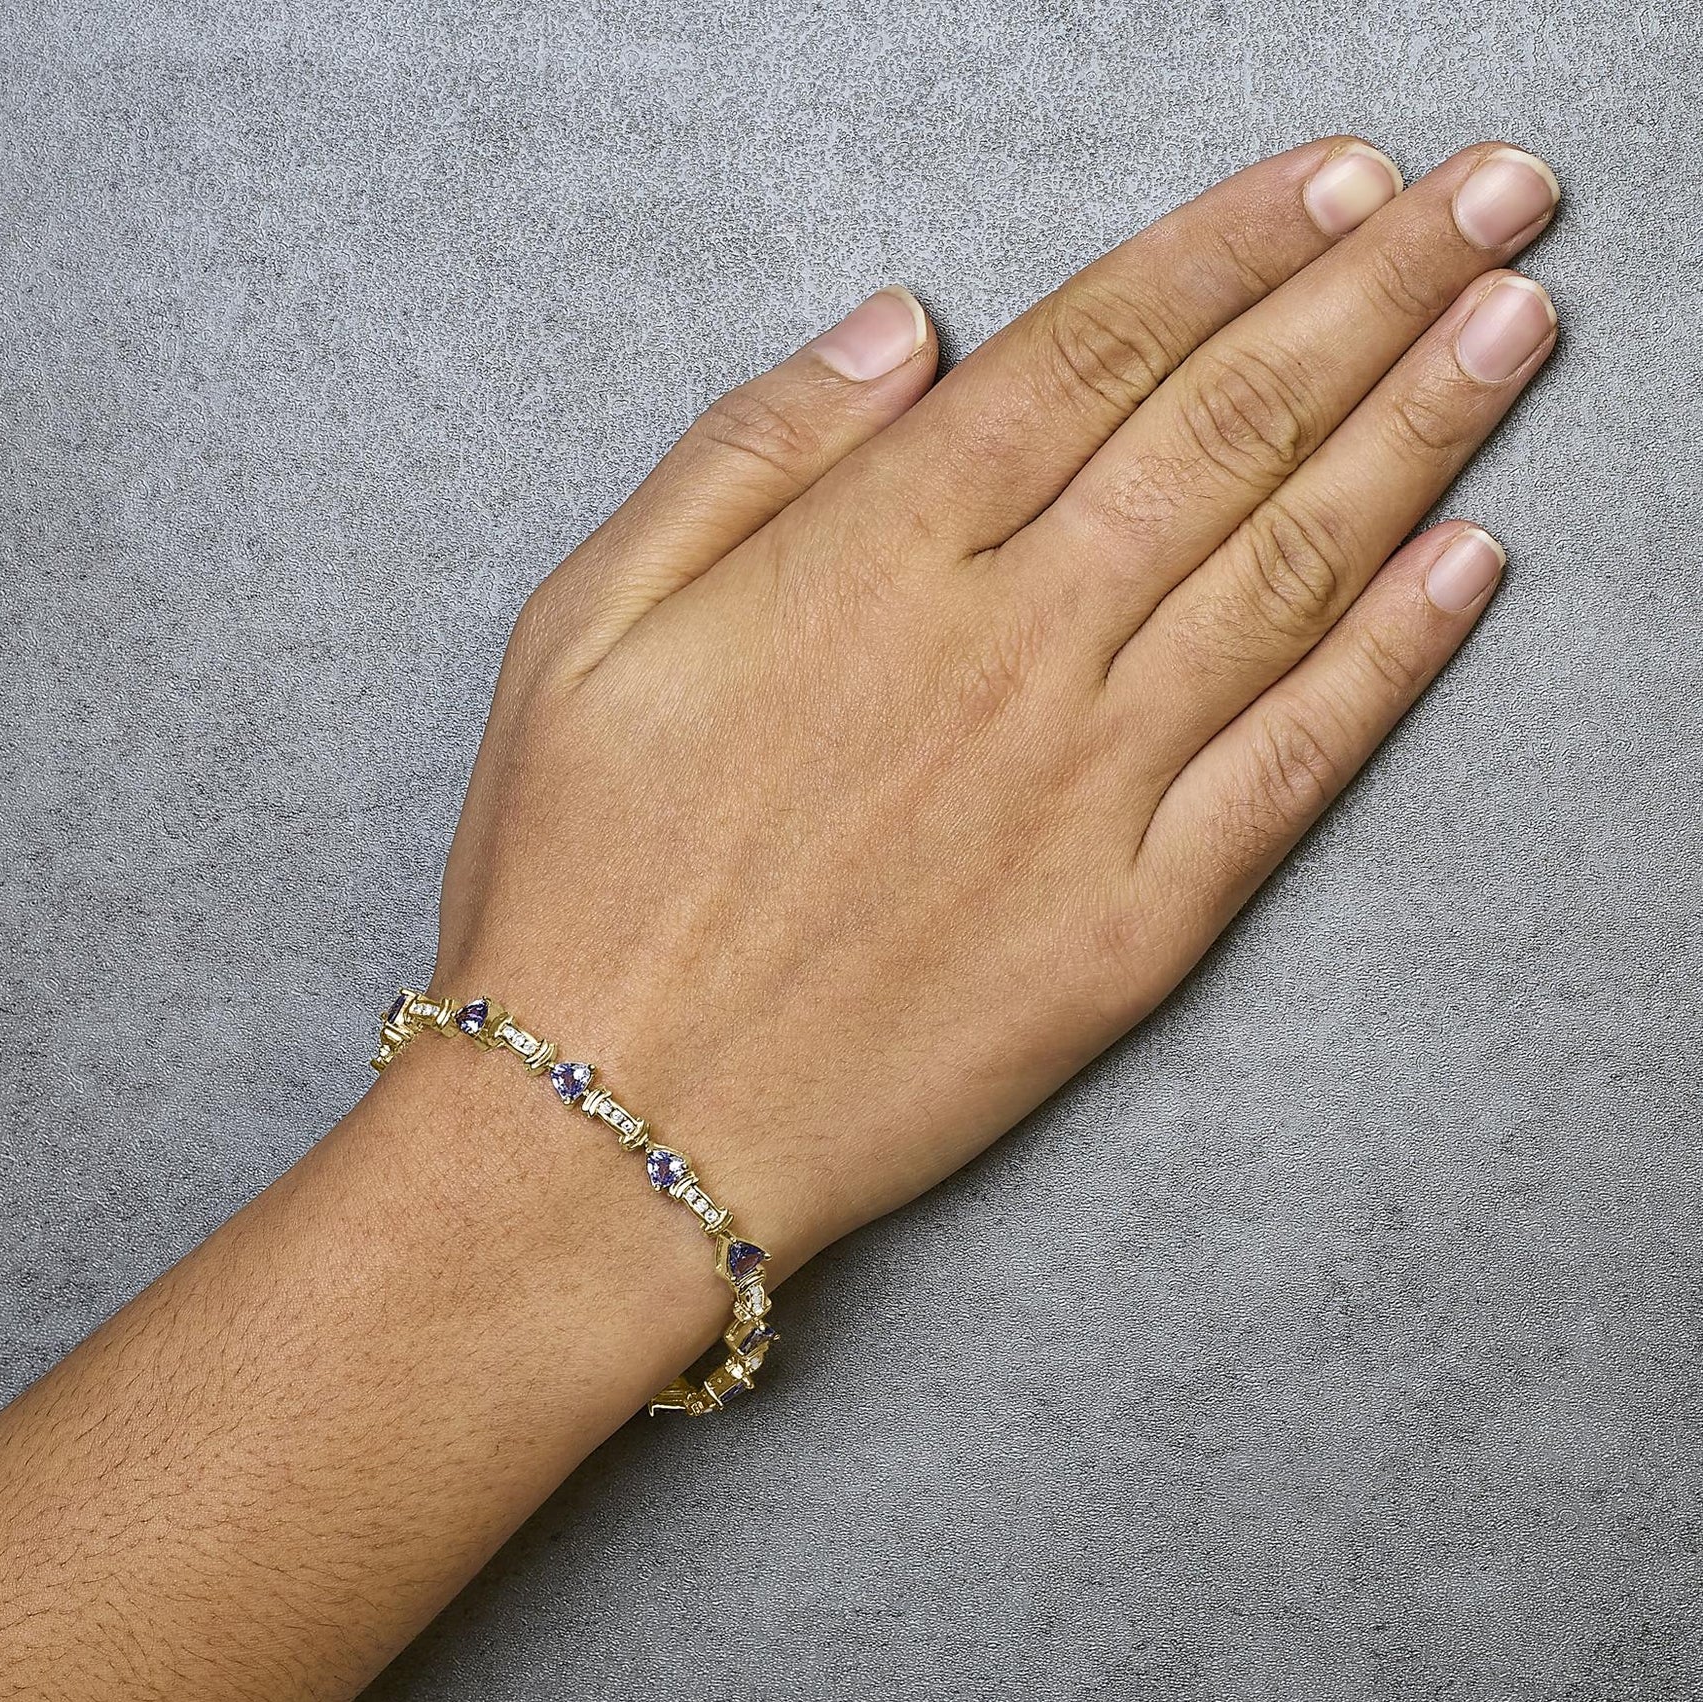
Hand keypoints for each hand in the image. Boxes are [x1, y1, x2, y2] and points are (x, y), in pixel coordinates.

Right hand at [428, 137, 1557, 1277]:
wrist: (609, 1130)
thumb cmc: (575, 880)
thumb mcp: (584, 624)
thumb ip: (747, 455)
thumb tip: (901, 328)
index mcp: (872, 559)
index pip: (1093, 351)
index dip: (1233, 245)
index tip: (1340, 178)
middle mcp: (1008, 650)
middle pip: (1228, 428)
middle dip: (1378, 291)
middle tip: (1497, 198)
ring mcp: (1086, 790)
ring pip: (1291, 571)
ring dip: (1425, 432)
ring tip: (1518, 325)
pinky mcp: (1132, 928)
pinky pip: (1292, 767)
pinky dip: (1393, 660)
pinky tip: (1470, 568)